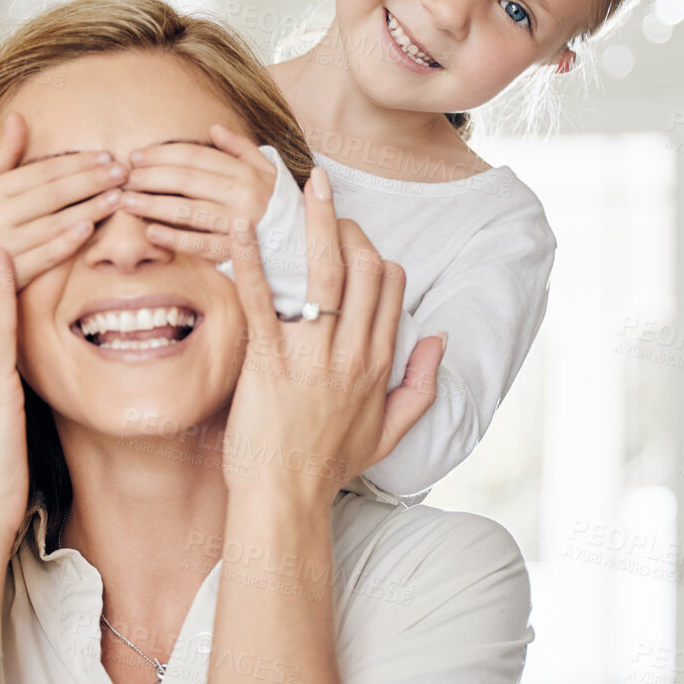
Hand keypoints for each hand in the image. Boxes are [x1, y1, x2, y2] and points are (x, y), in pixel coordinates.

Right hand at [0, 110, 130, 298]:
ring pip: (56, 223)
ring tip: (118, 197)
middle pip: (54, 194)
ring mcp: (6, 245)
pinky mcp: (14, 273)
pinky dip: (68, 243)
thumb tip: (18, 117)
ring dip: (90, 209)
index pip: (44, 171)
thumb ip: (3, 153)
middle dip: (92, 181)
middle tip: (122, 173)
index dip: (77, 162)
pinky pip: (46, 256)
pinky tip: (90, 230)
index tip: (105, 156)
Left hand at [124, 123, 276, 265]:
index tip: (137, 156)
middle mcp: (243, 195)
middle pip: (187, 180)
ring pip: (189, 210)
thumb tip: (214, 128)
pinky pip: (200, 244)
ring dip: (153, 205)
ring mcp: (239, 225)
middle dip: (151, 177)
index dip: (163, 154)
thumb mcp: (269, 171)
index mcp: (247, 172)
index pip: (196, 156)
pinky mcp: (237, 253)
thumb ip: (241, 149)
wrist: (306, 246)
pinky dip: (174, 238)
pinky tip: (150, 232)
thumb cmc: (281, 206)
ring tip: (127, 202)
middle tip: (124, 178)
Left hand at [221, 166, 444, 505]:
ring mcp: (311, 356)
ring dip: (315, 223)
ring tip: (303, 185)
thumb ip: (421, 385)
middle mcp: (351, 354)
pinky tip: (242, 227)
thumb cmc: (329, 465)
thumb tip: (440, 339)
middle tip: (323, 205)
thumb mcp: (390, 431)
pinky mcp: (268, 361)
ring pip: (323, 274)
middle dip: (348, 227)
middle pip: (364, 269)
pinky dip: (252, 259)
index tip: (352, 241)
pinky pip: (262, 299)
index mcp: (378, 363)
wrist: (284, 498)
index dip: (374, 253)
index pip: (391, 286)